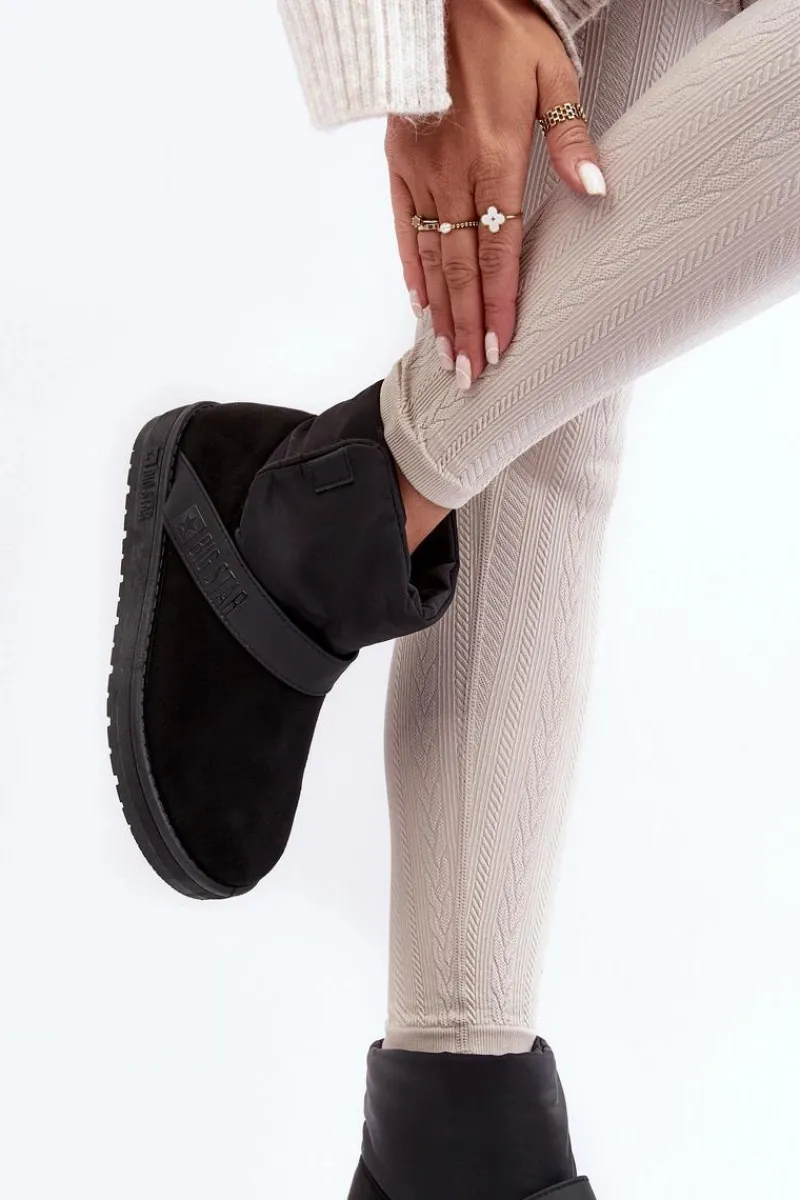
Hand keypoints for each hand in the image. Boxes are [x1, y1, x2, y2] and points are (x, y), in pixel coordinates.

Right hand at [386, 0, 605, 388]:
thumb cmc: (502, 30)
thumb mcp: (552, 73)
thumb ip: (571, 138)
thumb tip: (595, 189)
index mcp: (494, 157)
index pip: (497, 251)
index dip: (499, 304)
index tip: (501, 348)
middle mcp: (453, 174)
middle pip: (459, 268)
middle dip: (466, 326)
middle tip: (469, 375)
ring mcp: (420, 171)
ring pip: (429, 256)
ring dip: (439, 311)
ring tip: (446, 354)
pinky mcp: (398, 162)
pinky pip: (401, 225)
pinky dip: (409, 266)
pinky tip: (418, 302)